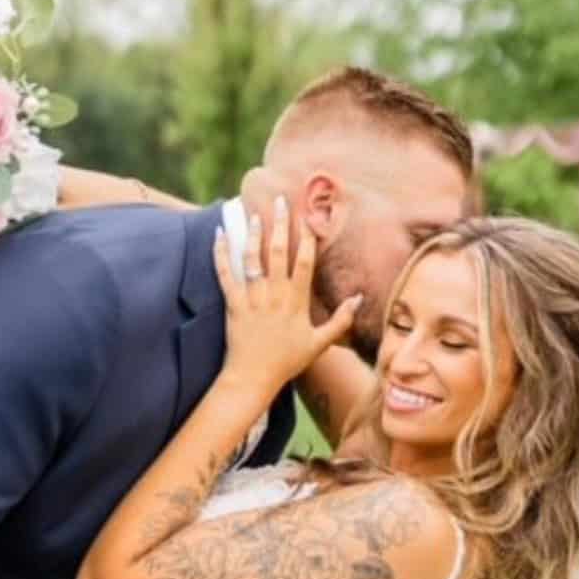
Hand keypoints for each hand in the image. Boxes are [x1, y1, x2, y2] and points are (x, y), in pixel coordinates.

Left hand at [214, 197, 361, 395]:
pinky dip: (220, 254)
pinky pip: (225, 274)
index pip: (304, 263)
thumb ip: (340, 321)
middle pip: (278, 253)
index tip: (309, 217)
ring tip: (253, 213)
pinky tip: (219, 234)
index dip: (307, 239)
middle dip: (279, 225)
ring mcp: (251, 299)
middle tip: (279, 201)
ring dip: (252, 234)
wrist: (253, 378)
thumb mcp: (320, 344)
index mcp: (296, 303)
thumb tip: (359, 299)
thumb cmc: (287, 361)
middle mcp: (274, 296)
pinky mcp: (232, 304)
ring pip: (251, 259)